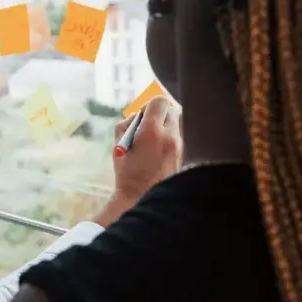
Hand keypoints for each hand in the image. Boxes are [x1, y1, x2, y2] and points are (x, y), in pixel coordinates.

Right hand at [93, 96, 181, 226]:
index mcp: (151, 132)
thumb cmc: (127, 174)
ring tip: (152, 142)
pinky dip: (169, 140)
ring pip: (176, 125)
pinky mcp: (184, 156)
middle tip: (147, 126)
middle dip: (159, 115)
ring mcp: (179, 147)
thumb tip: (136, 116)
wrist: (142, 200)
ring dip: (165, 127)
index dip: (149, 105)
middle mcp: (170, 137)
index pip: (160, 102)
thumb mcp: (118, 147)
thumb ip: (125, 125)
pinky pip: (178, 138)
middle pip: (172, 110)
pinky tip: (158, 153)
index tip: (142, 115)